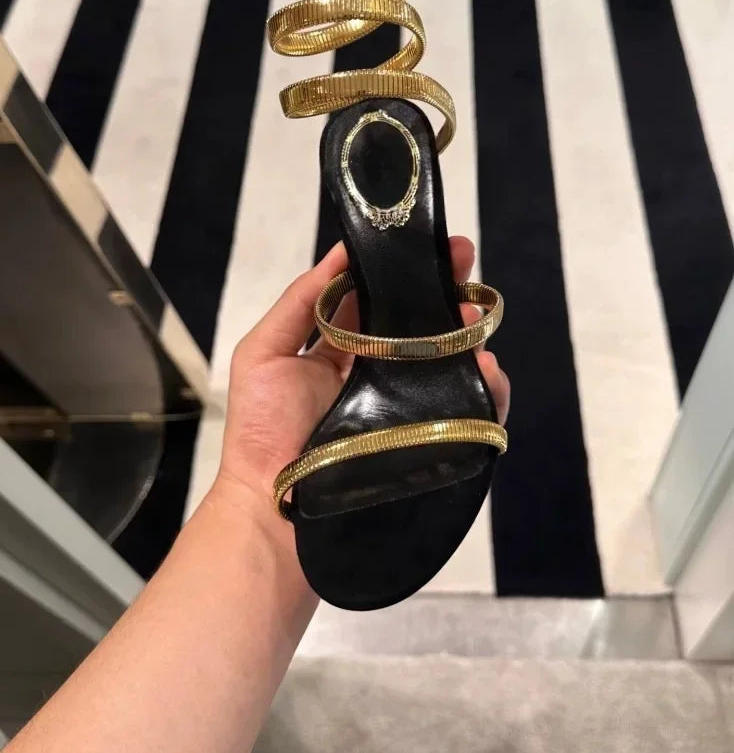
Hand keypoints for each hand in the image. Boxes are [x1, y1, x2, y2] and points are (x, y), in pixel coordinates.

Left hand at [217, 236, 509, 510]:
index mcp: (343, 350)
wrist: (275, 510)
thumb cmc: (264, 429)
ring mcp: (409, 409)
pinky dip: (487, 388)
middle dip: (445, 289)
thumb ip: (303, 300)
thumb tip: (344, 250)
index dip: (402, 271)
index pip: (381, 301)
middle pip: (422, 325)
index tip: (426, 242)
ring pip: (451, 361)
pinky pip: (470, 412)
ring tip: (474, 316)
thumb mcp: (264, 352)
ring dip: (469, 332)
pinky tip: (486, 367)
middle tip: (463, 263)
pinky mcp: (430, 443)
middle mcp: (381, 375)